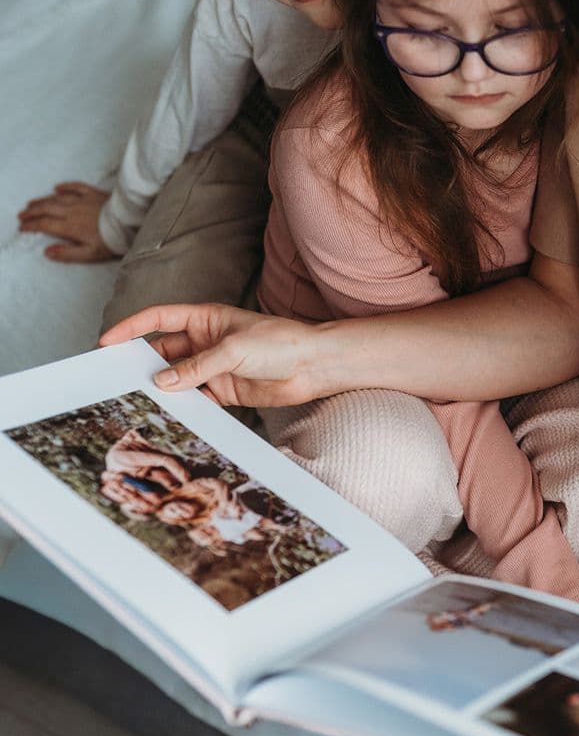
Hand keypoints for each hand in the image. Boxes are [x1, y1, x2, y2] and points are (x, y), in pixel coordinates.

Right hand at [18, 182, 113, 261]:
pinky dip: (65, 186)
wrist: (133, 223)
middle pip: (47, 209)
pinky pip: (76, 186)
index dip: (31, 225)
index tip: (22, 227)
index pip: (45, 225)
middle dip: (32, 212)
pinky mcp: (95, 193)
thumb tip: (47, 252)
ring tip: (31, 203)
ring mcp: (84, 200)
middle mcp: (73, 211)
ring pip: (57, 198)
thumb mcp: (90, 254)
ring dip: (42, 200)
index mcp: (70, 227)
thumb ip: (68, 253)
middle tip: (21, 215)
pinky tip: (57, 187)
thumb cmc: (113, 241)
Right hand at [99, 303, 338, 406]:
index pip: (159, 319)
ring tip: (138, 403)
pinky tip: (170, 417)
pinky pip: (196, 399)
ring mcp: (214, 367)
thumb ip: (197, 367)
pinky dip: (183, 407)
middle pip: (163, 351)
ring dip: (162, 389)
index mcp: (205, 318)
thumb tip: (161, 382)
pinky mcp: (225, 390)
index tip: (107, 341)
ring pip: (177, 378)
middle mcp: (206, 341)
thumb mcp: (233, 350)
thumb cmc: (280, 343)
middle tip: (116, 379)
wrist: (314, 366)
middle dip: (141, 364)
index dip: (132, 328)